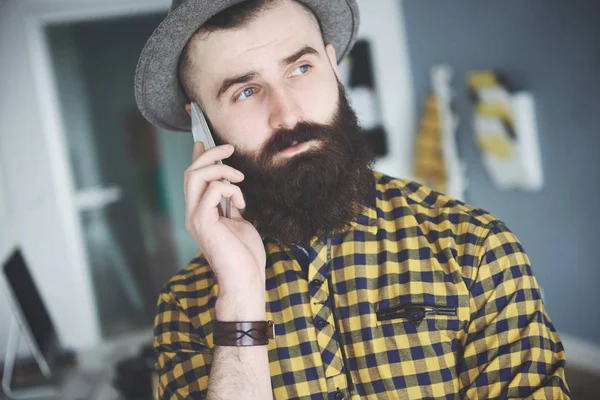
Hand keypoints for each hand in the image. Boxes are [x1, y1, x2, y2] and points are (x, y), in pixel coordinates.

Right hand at [184, 143, 265, 303]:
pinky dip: (230, 189)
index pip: (193, 178)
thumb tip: (232, 188)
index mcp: (201, 213)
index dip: (199, 157)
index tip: (206, 142)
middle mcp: (193, 213)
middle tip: (230, 150)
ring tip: (240, 178)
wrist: (245, 280)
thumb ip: (231, 205)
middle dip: (211, 155)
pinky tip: (240, 203)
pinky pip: (211, 190)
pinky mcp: (202, 222)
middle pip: (192, 172)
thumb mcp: (240, 223)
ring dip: (220, 169)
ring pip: (196, 176)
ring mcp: (195, 218)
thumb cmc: (245, 256)